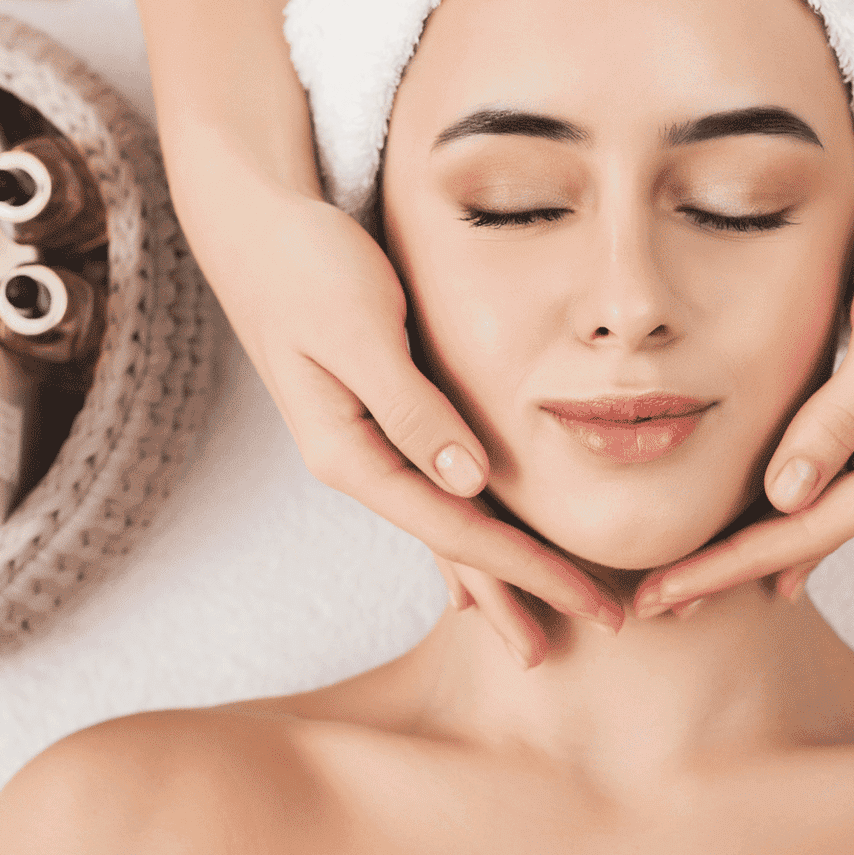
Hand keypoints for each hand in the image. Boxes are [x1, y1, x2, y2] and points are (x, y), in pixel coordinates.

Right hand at [206, 187, 624, 644]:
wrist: (251, 226)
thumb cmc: (304, 264)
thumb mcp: (359, 331)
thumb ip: (410, 408)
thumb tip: (469, 483)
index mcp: (350, 455)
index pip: (456, 530)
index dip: (528, 569)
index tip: (590, 600)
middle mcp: (357, 464)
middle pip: (453, 547)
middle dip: (526, 593)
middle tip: (602, 628)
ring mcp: (366, 447)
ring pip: (447, 526)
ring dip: (500, 575)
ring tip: (543, 628)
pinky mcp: (379, 417)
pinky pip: (436, 490)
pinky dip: (470, 530)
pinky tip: (478, 569)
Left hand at [634, 180, 853, 615]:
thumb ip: (839, 417)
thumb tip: (786, 496)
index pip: (807, 531)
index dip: (730, 565)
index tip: (665, 591)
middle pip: (804, 536)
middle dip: (728, 571)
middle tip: (651, 607)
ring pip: (811, 512)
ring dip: (746, 545)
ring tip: (682, 581)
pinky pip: (822, 475)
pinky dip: (777, 506)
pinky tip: (751, 535)